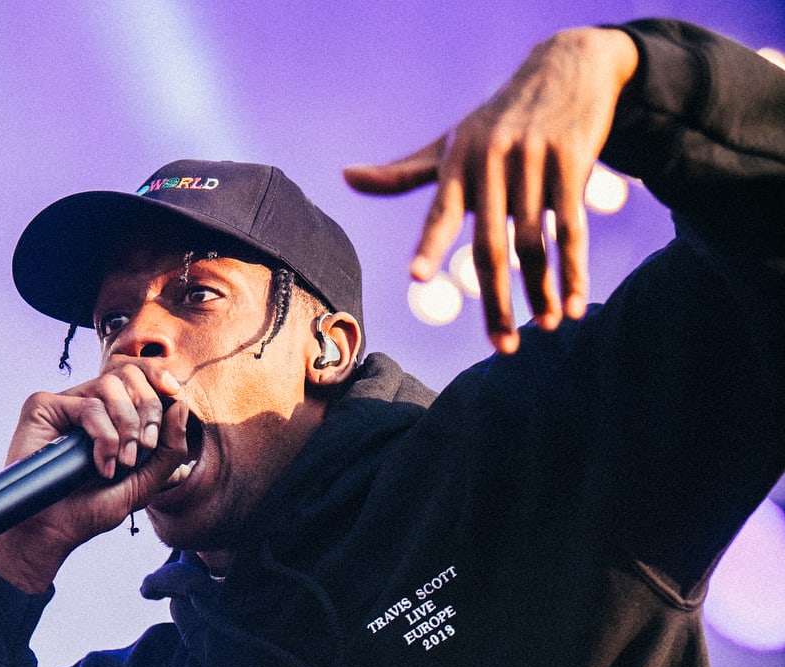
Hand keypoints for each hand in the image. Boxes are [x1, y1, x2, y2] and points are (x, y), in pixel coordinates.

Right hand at [0, 361, 190, 591]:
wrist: (53, 530)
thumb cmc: (92, 509)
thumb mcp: (144, 483)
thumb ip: (169, 449)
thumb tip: (181, 404)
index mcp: (110, 414)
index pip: (139, 377)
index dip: (159, 379)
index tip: (175, 395)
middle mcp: (87, 403)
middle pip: (128, 373)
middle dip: (148, 409)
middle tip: (145, 447)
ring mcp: (64, 404)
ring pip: (110, 386)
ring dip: (126, 426)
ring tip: (122, 462)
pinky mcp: (43, 407)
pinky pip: (89, 405)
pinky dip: (104, 437)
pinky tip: (100, 465)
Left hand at [344, 27, 638, 352]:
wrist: (566, 65)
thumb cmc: (497, 117)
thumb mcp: (451, 140)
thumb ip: (405, 173)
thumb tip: (345, 177)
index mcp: (457, 161)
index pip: (439, 211)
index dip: (429, 244)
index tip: (417, 277)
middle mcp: (493, 160)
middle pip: (490, 247)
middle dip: (499, 303)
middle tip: (505, 347)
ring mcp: (533, 160)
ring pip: (534, 243)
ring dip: (542, 292)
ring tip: (549, 326)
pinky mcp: (572, 161)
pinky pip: (571, 228)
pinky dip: (574, 271)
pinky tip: (575, 304)